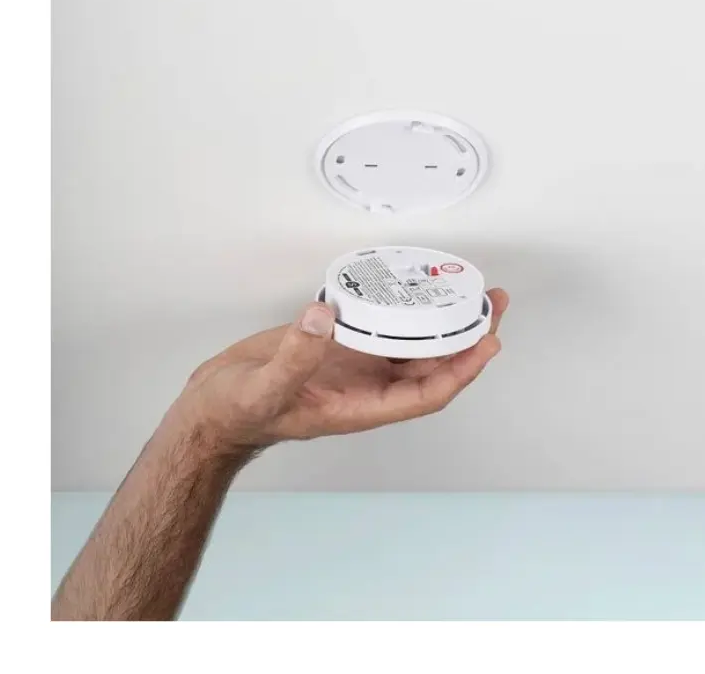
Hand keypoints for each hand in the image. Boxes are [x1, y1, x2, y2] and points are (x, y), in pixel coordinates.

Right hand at [166, 288, 508, 452]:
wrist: (213, 409)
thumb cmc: (238, 414)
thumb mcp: (262, 389)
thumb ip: (294, 357)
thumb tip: (325, 318)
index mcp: (359, 408)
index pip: (427, 394)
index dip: (462, 370)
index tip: (487, 342)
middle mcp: (365, 387)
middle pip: (432, 366)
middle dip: (466, 339)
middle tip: (491, 305)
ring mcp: (353, 366)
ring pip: (411, 346)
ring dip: (442, 324)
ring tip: (467, 293)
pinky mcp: (336, 346)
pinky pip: (380, 328)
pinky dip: (403, 311)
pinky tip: (411, 291)